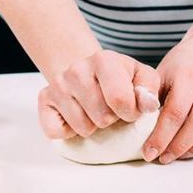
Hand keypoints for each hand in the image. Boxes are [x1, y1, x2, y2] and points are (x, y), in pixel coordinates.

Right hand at [38, 50, 160, 139]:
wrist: (86, 71)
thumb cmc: (119, 78)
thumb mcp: (141, 78)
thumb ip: (149, 90)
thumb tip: (148, 105)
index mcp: (104, 59)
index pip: (121, 100)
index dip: (131, 113)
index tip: (129, 108)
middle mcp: (76, 69)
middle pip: (102, 117)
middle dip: (111, 119)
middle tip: (108, 107)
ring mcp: (57, 85)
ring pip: (83, 128)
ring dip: (93, 126)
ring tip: (93, 110)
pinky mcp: (44, 101)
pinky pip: (57, 133)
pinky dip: (69, 132)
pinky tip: (75, 116)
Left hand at [143, 37, 192, 163]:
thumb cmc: (182, 64)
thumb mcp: (161, 73)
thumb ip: (152, 98)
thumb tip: (138, 127)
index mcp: (189, 75)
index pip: (176, 111)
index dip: (161, 136)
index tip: (149, 152)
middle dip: (179, 146)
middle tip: (164, 158)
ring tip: (180, 155)